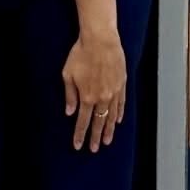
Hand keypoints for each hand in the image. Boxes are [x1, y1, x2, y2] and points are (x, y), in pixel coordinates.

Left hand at [62, 29, 126, 151]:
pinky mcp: (121, 84)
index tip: (78, 145)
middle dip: (96, 137)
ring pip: (112, 116)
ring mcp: (113, 92)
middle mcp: (101, 98)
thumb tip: (69, 112)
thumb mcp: (67, 74)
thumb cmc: (81, 54)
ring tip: (108, 140)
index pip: (83, 121)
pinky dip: (119, 114)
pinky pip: (121, 104)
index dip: (80, 135)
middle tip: (95, 148)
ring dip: (109, 129)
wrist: (100, 40)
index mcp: (86, 97)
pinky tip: (117, 121)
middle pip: (99, 123)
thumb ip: (69, 95)